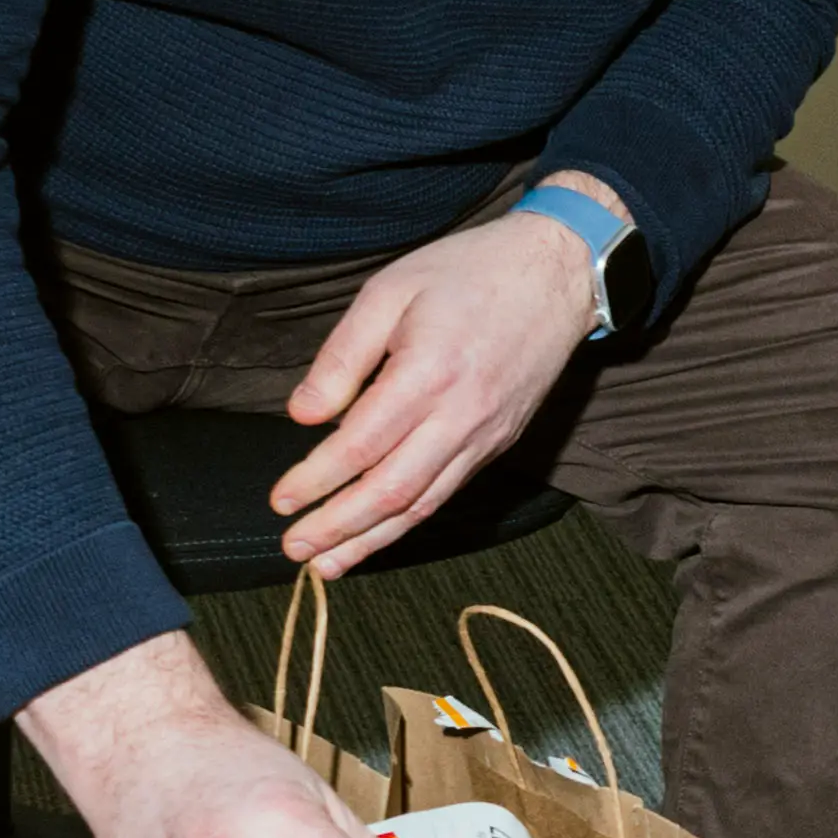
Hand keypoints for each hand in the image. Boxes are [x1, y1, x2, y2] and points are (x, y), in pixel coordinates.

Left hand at [272, 196, 606, 576]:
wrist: (557, 274)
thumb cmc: (467, 272)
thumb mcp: (389, 291)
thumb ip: (343, 356)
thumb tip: (304, 416)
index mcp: (427, 372)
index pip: (358, 446)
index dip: (314, 480)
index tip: (279, 500)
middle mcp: (460, 414)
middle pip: (391, 490)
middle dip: (337, 527)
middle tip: (294, 549)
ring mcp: (485, 434)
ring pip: (423, 504)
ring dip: (372, 540)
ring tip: (328, 564)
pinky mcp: (499, 442)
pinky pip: (448, 491)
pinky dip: (410, 521)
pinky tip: (379, 533)